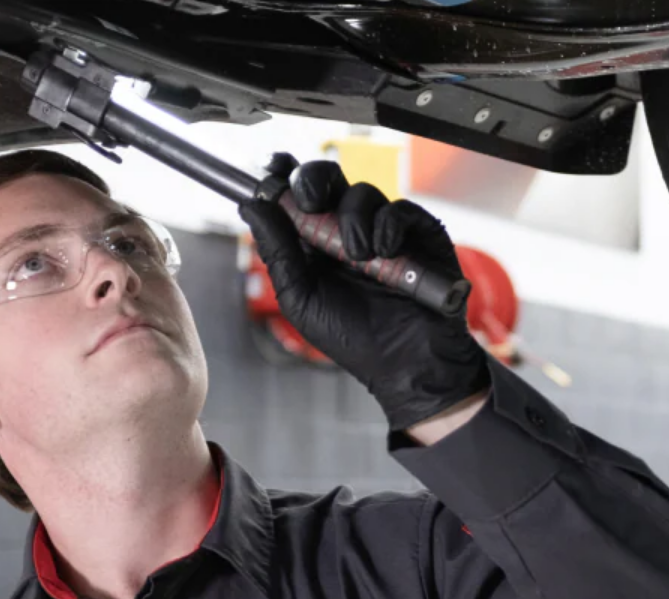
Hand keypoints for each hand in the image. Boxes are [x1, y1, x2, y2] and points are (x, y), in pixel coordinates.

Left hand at [238, 160, 489, 431]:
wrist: (406, 361)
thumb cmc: (353, 337)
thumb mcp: (301, 297)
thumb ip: (278, 251)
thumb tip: (251, 205)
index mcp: (313, 241)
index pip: (294, 193)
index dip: (282, 175)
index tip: (273, 168)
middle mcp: (346, 228)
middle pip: (326, 177)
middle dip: (313, 182)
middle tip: (311, 203)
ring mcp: (382, 227)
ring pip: (361, 192)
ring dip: (352, 221)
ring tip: (358, 257)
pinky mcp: (417, 231)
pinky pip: (398, 208)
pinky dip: (388, 226)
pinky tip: (385, 253)